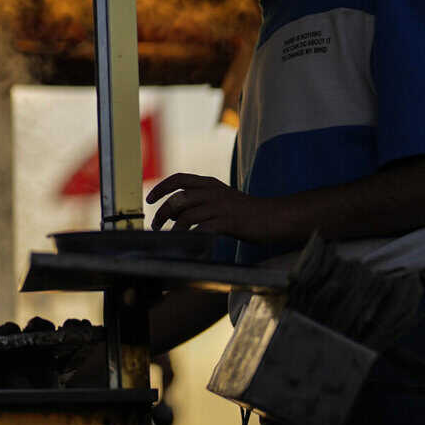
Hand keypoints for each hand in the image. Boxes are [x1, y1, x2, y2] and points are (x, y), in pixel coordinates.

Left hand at [146, 173, 297, 242]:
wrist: (275, 217)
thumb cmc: (246, 211)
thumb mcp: (220, 199)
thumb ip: (197, 202)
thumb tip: (172, 213)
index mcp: (210, 184)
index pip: (179, 179)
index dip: (161, 188)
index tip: (149, 199)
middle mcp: (213, 192)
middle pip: (178, 199)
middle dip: (162, 213)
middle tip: (155, 225)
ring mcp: (221, 206)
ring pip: (186, 215)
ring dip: (173, 228)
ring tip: (168, 238)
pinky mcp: (228, 222)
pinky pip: (202, 229)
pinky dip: (191, 237)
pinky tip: (187, 245)